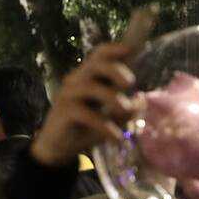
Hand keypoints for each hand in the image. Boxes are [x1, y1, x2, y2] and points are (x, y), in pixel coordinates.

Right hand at [30, 43, 137, 167]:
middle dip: (116, 70)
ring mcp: (67, 95)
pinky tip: (116, 138)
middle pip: (95, 64)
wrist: (58, 149)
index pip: (98, 55)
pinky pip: (86, 114)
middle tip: (129, 83)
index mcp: (88, 78)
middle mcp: (76, 82)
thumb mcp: (112, 120)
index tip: (130, 49)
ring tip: (125, 112)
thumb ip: (127, 110)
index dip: (113, 49)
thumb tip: (140, 98)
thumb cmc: (86, 129)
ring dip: (113, 99)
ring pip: (91, 87)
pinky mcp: (62, 112)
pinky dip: (105, 126)